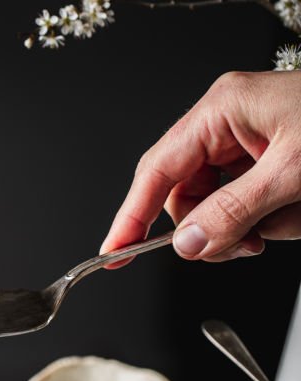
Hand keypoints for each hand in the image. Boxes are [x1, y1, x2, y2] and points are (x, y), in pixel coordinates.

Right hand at [101, 71, 300, 264]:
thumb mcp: (294, 175)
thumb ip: (232, 212)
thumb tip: (186, 244)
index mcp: (222, 111)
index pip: (156, 172)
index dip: (130, 217)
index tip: (113, 254)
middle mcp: (229, 124)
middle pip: (186, 194)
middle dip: (214, 226)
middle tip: (243, 246)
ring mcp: (249, 142)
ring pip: (219, 205)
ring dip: (253, 226)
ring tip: (292, 218)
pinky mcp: (271, 160)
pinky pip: (249, 204)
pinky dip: (272, 220)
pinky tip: (296, 212)